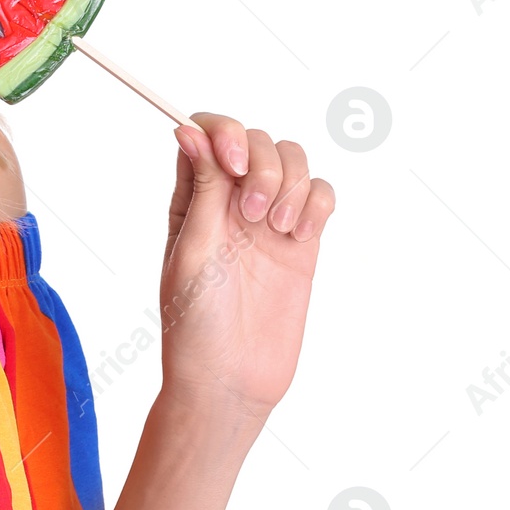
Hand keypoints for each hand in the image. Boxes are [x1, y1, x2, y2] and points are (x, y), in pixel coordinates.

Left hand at [158, 112, 336, 420]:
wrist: (230, 380)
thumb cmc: (194, 322)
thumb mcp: (192, 251)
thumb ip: (203, 191)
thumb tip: (188, 129)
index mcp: (192, 196)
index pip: (207, 131)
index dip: (224, 131)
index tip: (233, 162)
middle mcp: (229, 200)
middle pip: (256, 139)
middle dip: (263, 163)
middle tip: (256, 213)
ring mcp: (268, 219)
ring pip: (292, 160)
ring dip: (291, 182)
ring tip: (278, 229)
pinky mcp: (302, 242)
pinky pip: (321, 195)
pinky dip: (318, 202)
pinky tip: (302, 234)